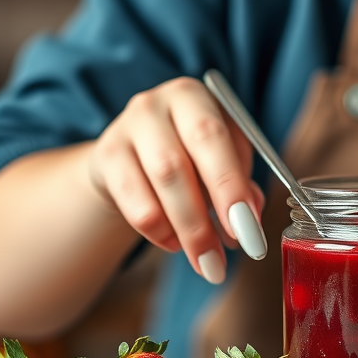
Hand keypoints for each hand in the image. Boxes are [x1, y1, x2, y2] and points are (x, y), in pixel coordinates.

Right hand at [87, 77, 266, 284]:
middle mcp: (155, 105)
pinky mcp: (105, 157)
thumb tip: (253, 216)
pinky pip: (133, 204)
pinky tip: (175, 243)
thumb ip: (241, 183)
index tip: (248, 228)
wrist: (133, 154)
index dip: (230, 185)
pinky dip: (159, 231)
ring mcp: (125, 129)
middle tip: (222, 258)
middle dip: (204, 217)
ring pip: (158, 186)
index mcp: (193, 96)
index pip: (213, 136)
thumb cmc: (190, 153)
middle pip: (178, 163)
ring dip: (186, 231)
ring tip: (206, 261)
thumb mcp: (222, 157)